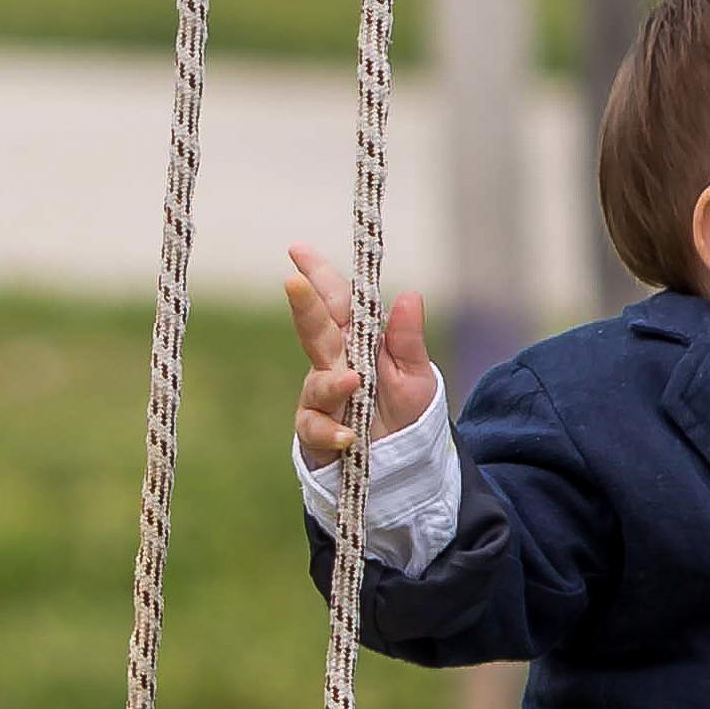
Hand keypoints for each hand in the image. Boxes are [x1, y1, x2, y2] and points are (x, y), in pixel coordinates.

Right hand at [285, 242, 438, 462]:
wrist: (402, 458)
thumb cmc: (406, 408)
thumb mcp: (415, 373)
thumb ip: (407, 339)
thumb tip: (410, 295)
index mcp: (357, 341)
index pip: (336, 302)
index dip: (317, 276)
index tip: (297, 250)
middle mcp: (333, 363)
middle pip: (316, 331)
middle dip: (304, 306)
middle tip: (294, 282)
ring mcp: (321, 397)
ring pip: (318, 384)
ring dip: (332, 383)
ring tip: (352, 381)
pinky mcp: (316, 431)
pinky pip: (316, 429)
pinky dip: (331, 432)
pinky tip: (348, 437)